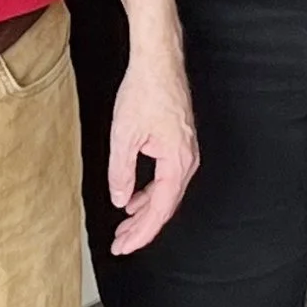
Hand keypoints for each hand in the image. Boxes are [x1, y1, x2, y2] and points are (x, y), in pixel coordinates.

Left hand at [105, 39, 197, 256]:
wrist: (158, 60)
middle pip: (165, 206)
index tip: (123, 247)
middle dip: (141, 228)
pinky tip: (134, 199)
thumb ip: (122, 172)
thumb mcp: (124, 135)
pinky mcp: (179, 144)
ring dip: (145, 211)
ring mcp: (186, 152)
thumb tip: (121, 199)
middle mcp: (187, 161)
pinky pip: (167, 179)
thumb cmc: (145, 90)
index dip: (141, 233)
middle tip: (120, 244)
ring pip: (166, 194)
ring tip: (123, 227)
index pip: (160, 210)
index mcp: (177, 162)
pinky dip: (150, 193)